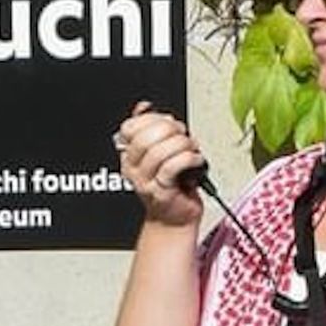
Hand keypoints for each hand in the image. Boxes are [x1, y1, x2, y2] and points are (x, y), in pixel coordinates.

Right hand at [112, 101, 205, 227]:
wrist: (174, 218)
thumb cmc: (171, 185)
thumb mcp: (159, 152)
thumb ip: (152, 129)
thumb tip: (143, 107)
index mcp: (128, 155)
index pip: (130, 127)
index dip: (152, 118)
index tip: (168, 121)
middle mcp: (133, 168)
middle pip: (145, 137)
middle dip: (170, 130)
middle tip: (183, 134)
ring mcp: (145, 181)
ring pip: (160, 151)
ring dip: (182, 145)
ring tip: (192, 149)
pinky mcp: (161, 192)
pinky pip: (172, 167)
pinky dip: (189, 158)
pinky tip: (196, 160)